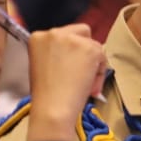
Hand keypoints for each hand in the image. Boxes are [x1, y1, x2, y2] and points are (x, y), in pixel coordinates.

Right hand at [26, 24, 107, 140]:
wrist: (52, 108)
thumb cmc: (45, 95)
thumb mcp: (41, 65)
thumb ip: (55, 53)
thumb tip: (74, 55)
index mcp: (38, 37)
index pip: (63, 34)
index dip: (70, 51)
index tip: (69, 67)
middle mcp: (54, 32)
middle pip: (81, 32)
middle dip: (84, 50)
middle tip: (81, 72)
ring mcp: (72, 39)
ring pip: (93, 44)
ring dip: (93, 62)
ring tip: (85, 83)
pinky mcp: (89, 48)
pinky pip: (102, 56)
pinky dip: (100, 72)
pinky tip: (90, 85)